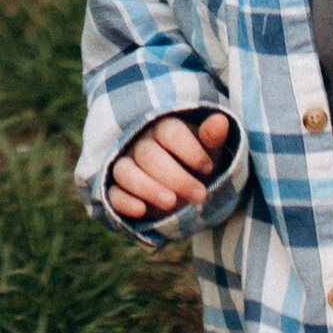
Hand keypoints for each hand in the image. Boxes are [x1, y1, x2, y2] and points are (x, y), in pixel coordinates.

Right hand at [106, 107, 234, 220]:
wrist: (182, 193)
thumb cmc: (196, 166)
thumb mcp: (209, 152)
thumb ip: (212, 138)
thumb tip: (221, 121)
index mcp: (162, 129)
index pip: (169, 132)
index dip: (189, 149)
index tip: (208, 168)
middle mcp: (139, 145)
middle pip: (148, 154)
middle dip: (175, 176)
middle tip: (200, 195)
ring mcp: (124, 167)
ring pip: (125, 171)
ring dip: (148, 188)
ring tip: (171, 203)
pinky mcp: (115, 191)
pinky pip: (112, 194)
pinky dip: (124, 202)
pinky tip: (141, 210)